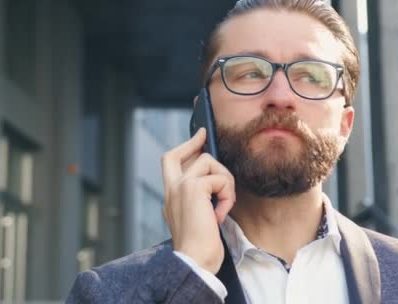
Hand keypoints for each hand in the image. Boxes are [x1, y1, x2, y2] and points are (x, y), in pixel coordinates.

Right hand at [162, 128, 235, 273]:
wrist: (194, 261)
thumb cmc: (200, 248)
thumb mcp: (197, 219)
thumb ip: (200, 200)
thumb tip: (216, 183)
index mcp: (171, 198)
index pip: (171, 165)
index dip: (184, 148)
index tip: (198, 137)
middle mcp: (172, 189)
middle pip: (178, 154)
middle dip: (193, 142)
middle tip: (205, 135)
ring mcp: (181, 187)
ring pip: (209, 161)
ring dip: (224, 181)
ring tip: (223, 205)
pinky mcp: (194, 188)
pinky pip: (220, 179)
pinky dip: (227, 195)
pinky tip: (221, 214)